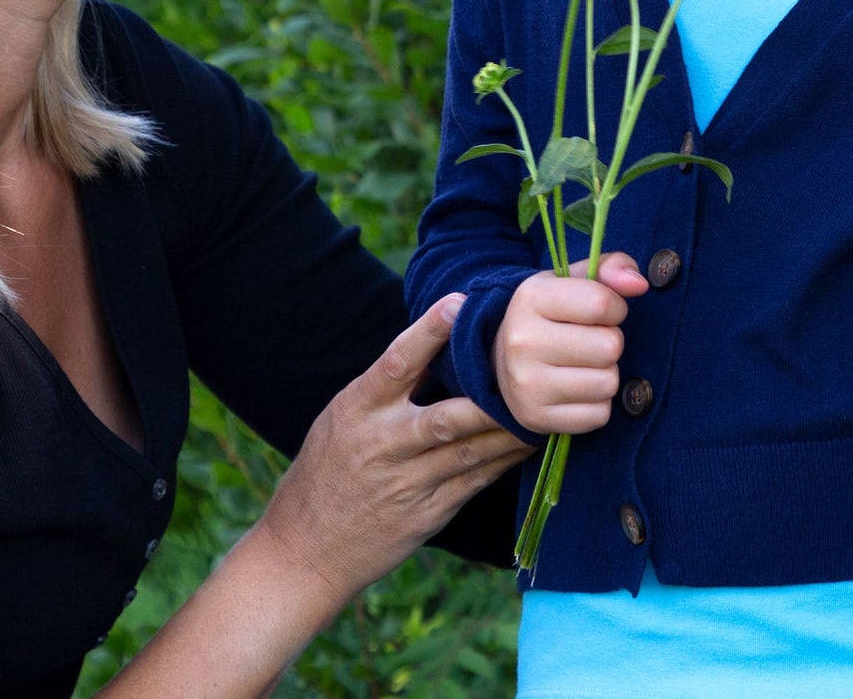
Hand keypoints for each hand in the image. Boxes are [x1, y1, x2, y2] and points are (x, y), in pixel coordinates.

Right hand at [253, 294, 531, 603]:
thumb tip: (432, 347)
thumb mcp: (340, 418)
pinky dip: (504, 460)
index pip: (396, 362)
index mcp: (357, 409)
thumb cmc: (325, 470)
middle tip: (527, 365)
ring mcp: (407, 483)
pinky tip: (530, 442)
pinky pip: (475, 481)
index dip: (427, 332)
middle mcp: (383, 444)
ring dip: (511, 429)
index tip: (458, 303)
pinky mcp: (428, 514)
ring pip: (470, 451)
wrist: (306, 549)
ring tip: (547, 404)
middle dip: (488, 395)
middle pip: (445, 416)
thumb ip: (384, 390)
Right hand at [493, 253, 647, 434]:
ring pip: (608, 383)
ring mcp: (526, 384)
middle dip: (609, 343)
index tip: (601, 312)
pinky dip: (596, 404)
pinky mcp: (536, 418)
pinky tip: (575, 391)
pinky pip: (599, 415)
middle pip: (610, 347)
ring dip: (605, 374)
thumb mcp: (572, 282)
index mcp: (531, 298)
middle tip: (588, 341)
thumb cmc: (550, 317)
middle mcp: (522, 341)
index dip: (615, 307)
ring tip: (582, 365)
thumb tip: (639, 284)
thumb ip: (610, 269)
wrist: (503, 362)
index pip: (602, 303)